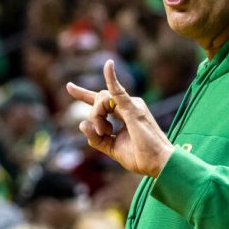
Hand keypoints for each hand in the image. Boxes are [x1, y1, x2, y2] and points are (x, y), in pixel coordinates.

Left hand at [66, 60, 174, 177]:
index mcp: (124, 114)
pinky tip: (108, 65)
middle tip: (102, 133)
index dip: (83, 94)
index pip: (101, 100)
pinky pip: (118, 91)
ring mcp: (132, 105)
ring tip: (106, 132)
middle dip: (94, 116)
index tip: (69, 86)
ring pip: (102, 99)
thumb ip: (96, 139)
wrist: (159, 163)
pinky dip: (112, 78)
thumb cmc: (141, 157)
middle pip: (99, 100)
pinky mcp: (133, 109)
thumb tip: (81, 124)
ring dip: (97, 116)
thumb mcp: (112, 149)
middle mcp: (128, 106)